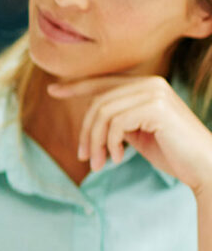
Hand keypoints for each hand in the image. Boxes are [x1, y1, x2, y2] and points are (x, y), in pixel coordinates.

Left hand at [49, 76, 211, 194]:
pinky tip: (118, 159)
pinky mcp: (155, 107)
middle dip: (86, 133)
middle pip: (98, 103)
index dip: (77, 87)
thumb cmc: (171, 152)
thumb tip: (90, 119)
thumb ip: (117, 121)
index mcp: (146, 86)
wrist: (202, 166)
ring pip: (103, 114)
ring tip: (97, 164)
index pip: (104, 84)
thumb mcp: (136, 133)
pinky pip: (115, 123)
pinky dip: (110, 144)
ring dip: (95, 143)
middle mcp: (151, 84)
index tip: (52, 91)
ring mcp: (154, 93)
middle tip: (84, 158)